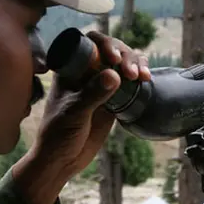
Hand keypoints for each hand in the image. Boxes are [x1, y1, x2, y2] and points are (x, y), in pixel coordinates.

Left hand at [12, 31, 150, 203]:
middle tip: (131, 73)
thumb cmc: (58, 135)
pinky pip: (130, 81)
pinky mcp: (114, 99)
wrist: (63, 160)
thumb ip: (92, 94)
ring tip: (141, 77)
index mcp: (70, 69)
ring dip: (136, 63)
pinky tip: (145, 81)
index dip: (105, 44)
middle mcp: (87, 72)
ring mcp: (101, 85)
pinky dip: (140, 76)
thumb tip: (114, 75)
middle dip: (125, 55)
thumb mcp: (74, 114)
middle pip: (111, 49)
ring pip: (123, 63)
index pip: (89, 43)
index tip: (114, 58)